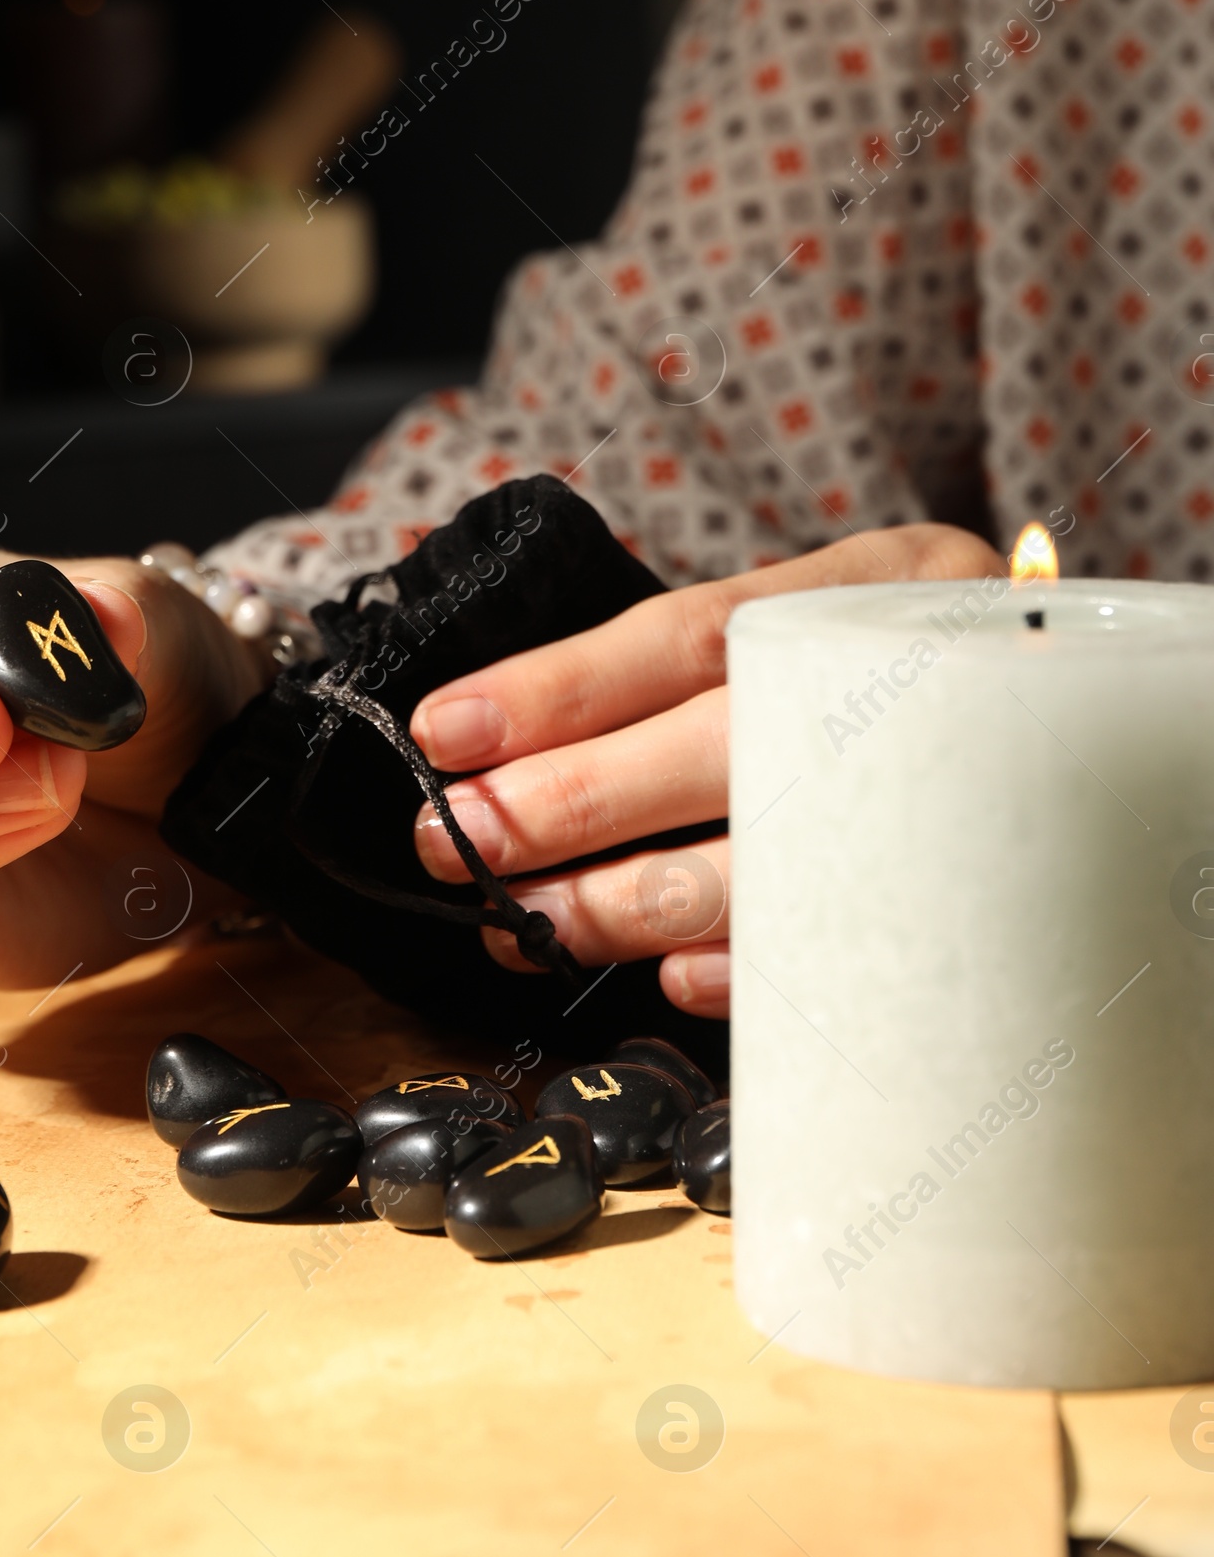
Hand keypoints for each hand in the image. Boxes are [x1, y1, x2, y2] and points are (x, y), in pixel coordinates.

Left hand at [407, 523, 1003, 1018]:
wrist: (1108, 720)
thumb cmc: (924, 665)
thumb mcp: (837, 616)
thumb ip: (710, 663)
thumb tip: (516, 738)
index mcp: (877, 582)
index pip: (689, 634)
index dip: (556, 691)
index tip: (449, 732)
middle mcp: (921, 676)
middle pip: (714, 747)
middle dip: (562, 806)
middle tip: (462, 842)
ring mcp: (954, 791)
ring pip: (757, 865)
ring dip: (618, 903)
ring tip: (527, 921)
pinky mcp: (966, 898)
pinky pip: (832, 953)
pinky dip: (738, 967)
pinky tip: (668, 974)